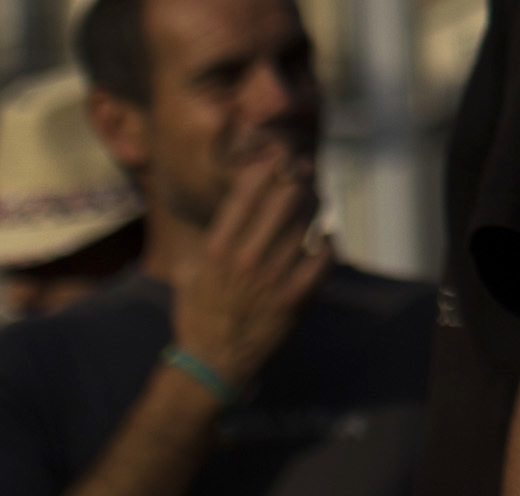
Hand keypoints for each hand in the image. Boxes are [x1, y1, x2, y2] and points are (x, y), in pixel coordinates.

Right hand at [170, 143, 330, 387]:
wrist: (211, 364)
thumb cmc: (199, 314)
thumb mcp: (190, 271)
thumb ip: (210, 238)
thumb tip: (231, 203)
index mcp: (217, 249)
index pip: (247, 191)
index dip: (269, 165)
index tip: (281, 156)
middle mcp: (245, 258)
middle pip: (286, 197)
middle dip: (300, 180)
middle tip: (306, 174)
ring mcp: (272, 278)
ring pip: (309, 223)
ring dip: (317, 206)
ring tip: (317, 200)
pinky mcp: (294, 299)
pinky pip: (325, 258)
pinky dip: (329, 244)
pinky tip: (325, 241)